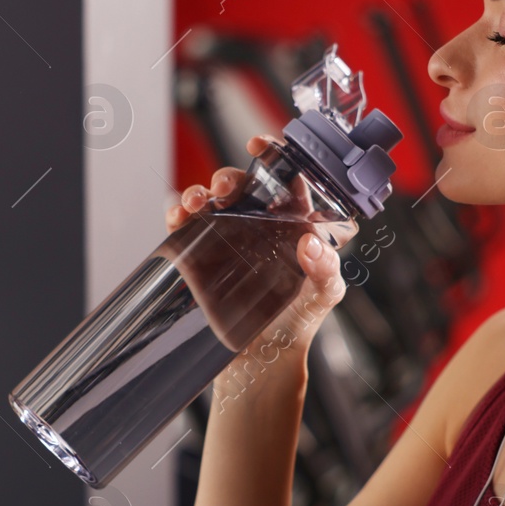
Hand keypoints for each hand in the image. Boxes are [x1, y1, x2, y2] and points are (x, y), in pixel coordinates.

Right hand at [165, 135, 347, 378]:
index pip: (287, 179)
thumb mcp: (323, 295)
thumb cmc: (299, 322)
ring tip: (198, 202)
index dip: (274, 156)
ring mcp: (230, 239)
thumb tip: (311, 246)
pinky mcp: (204, 256)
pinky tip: (179, 216)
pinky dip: (179, 215)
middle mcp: (260, 225)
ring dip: (201, 192)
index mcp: (294, 223)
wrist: (263, 361)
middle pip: (244, 186)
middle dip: (231, 176)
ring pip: (212, 201)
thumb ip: (325, 271)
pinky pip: (187, 228)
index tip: (260, 144)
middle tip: (227, 186)